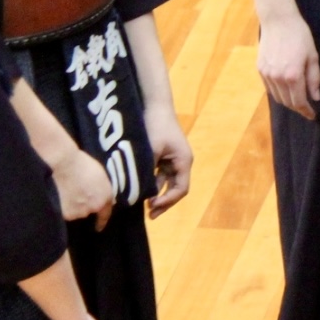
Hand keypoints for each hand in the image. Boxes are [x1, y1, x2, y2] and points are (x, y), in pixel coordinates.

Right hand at [53, 148, 114, 230]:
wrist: (61, 164)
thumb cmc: (80, 162)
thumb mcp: (97, 174)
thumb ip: (99, 188)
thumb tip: (96, 193)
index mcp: (104, 196)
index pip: (105, 213)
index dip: (102, 220)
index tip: (98, 227)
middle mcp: (92, 208)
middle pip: (87, 210)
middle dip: (82, 205)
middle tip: (74, 193)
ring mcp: (76, 212)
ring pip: (73, 212)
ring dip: (70, 205)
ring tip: (63, 191)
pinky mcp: (62, 214)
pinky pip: (61, 212)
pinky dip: (59, 207)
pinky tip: (55, 195)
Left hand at [144, 104, 193, 218]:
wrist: (154, 104)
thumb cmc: (156, 126)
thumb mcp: (151, 150)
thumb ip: (146, 171)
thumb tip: (136, 192)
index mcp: (184, 161)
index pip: (181, 189)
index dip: (168, 201)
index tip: (152, 207)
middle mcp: (181, 162)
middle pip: (175, 188)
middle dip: (163, 202)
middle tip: (150, 215)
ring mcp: (172, 159)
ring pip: (166, 183)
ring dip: (156, 193)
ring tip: (142, 204)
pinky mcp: (163, 155)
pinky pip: (159, 174)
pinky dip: (151, 183)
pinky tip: (139, 188)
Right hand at [258, 10, 319, 120]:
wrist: (278, 21)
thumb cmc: (299, 36)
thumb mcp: (312, 56)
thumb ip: (314, 79)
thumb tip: (315, 97)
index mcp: (293, 76)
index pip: (299, 102)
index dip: (306, 111)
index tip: (312, 115)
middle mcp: (278, 78)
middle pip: (287, 102)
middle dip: (298, 107)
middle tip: (306, 107)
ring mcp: (267, 74)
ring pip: (277, 97)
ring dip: (287, 101)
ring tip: (296, 98)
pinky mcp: (260, 69)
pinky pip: (269, 88)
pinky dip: (278, 92)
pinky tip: (285, 88)